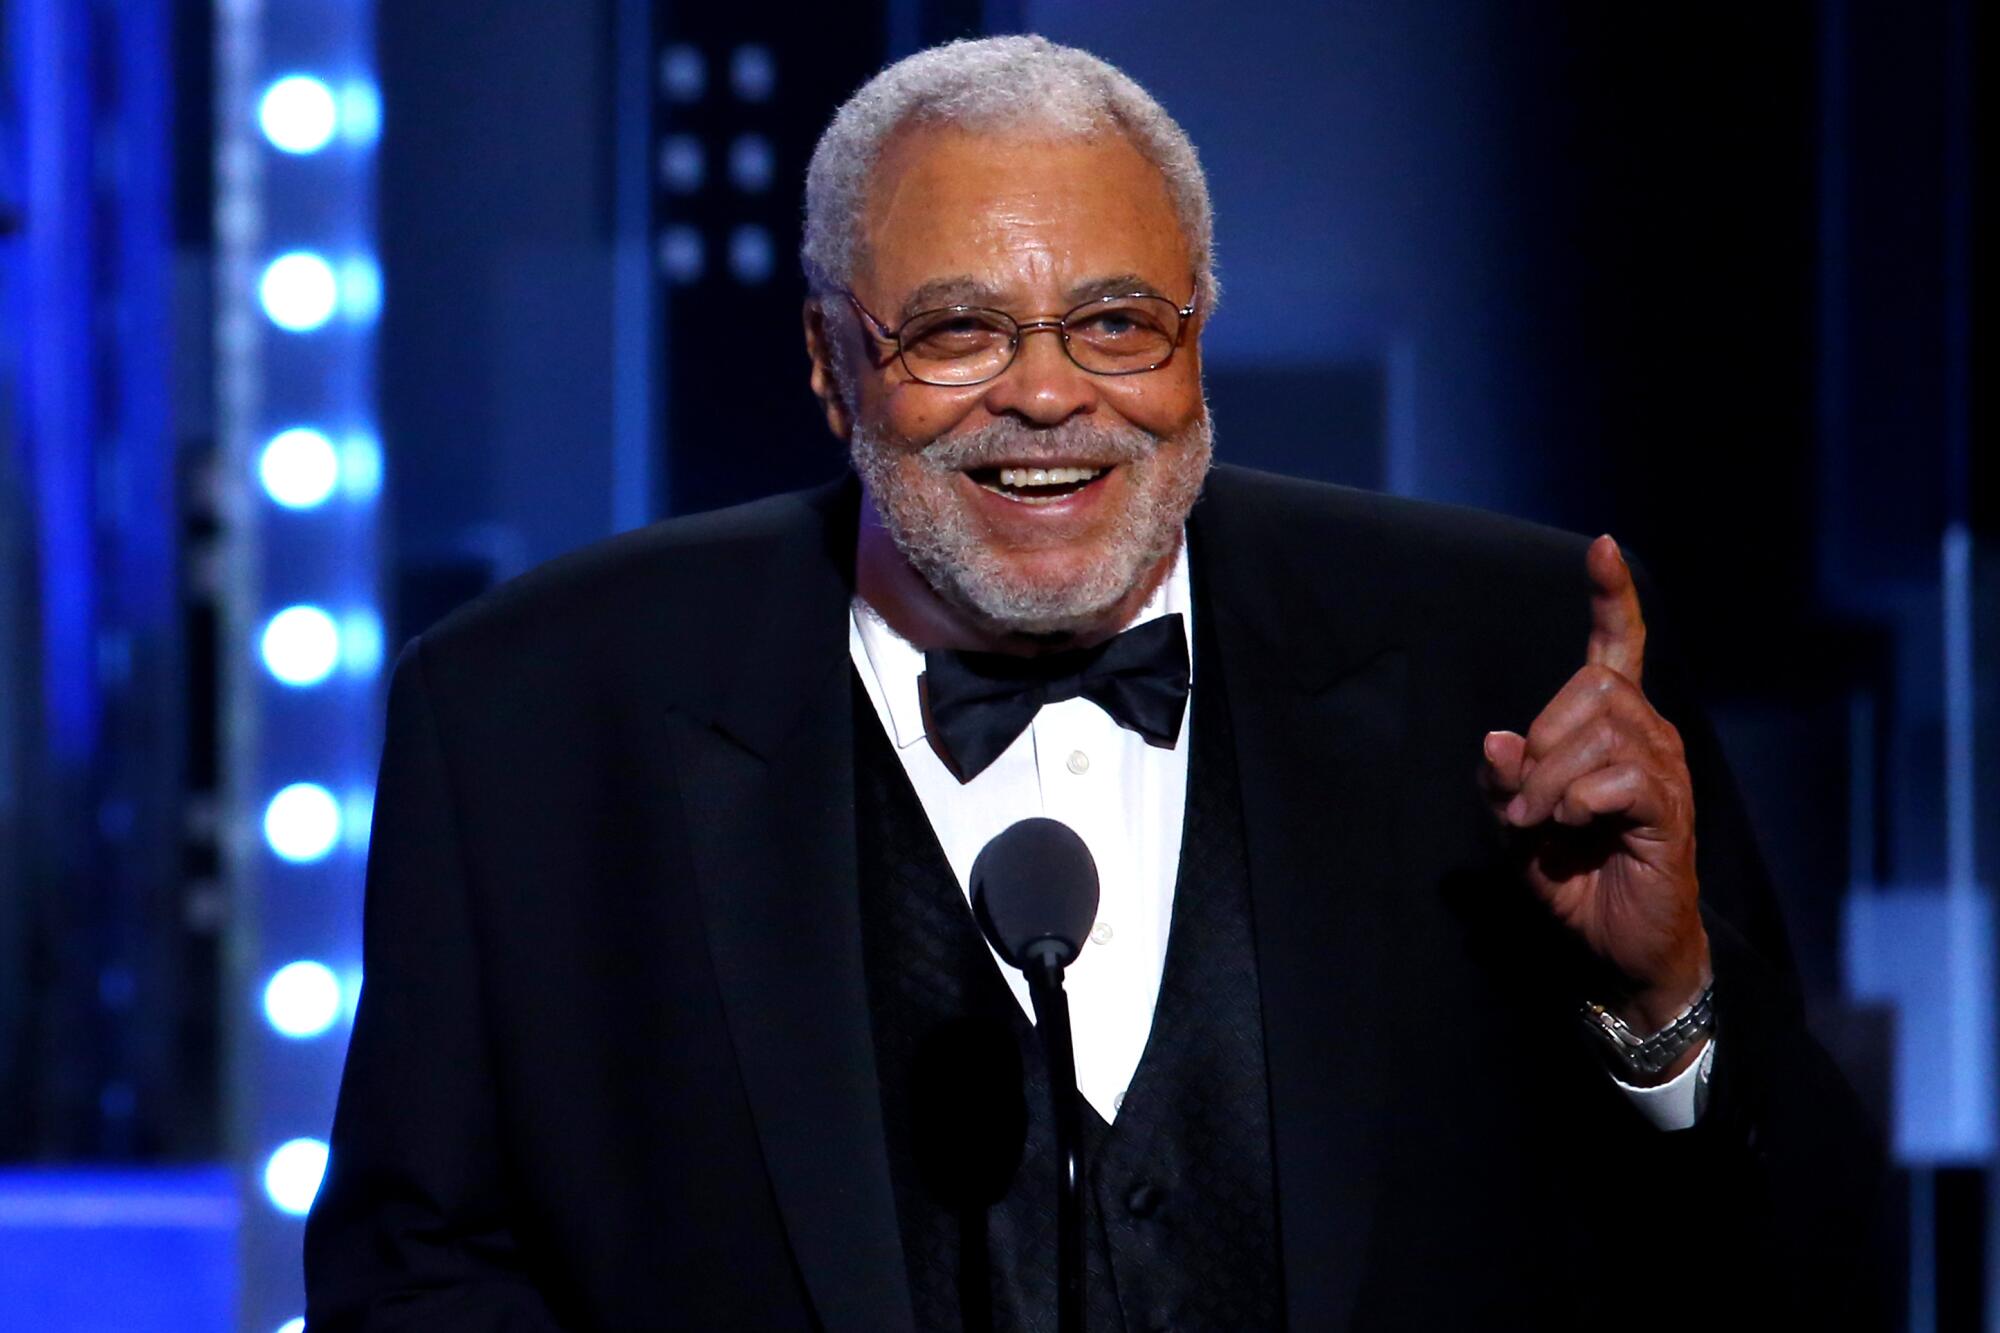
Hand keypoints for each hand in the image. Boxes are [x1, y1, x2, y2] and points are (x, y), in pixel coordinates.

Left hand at [1481, 536, 1710, 1043]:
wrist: (1618, 947)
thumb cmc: (1572, 877)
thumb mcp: (1517, 825)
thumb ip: (1502, 781)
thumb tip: (1497, 739)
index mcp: (1613, 727)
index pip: (1618, 648)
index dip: (1611, 598)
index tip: (1601, 547)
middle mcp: (1650, 735)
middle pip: (1592, 689)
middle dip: (1539, 745)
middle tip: (1523, 806)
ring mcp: (1665, 771)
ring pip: (1601, 733)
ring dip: (1550, 781)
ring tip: (1542, 824)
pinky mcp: (1670, 812)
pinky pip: (1619, 778)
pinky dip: (1577, 801)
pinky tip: (1571, 828)